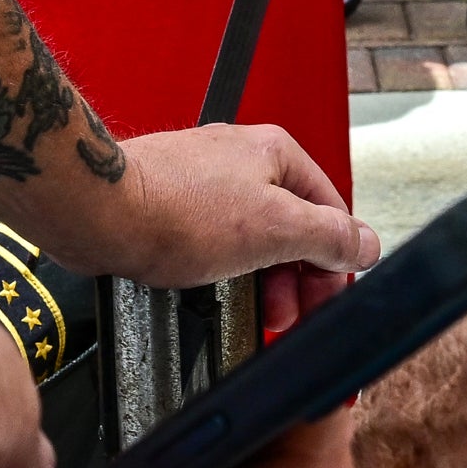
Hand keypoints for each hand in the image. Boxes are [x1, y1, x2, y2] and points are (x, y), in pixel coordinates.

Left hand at [26, 119, 380, 288]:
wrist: (100, 212)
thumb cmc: (175, 212)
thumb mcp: (275, 229)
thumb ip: (329, 237)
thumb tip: (366, 244)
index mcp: (276, 152)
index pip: (330, 211)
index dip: (334, 261)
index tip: (325, 299)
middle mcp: (241, 158)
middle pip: (292, 225)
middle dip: (295, 277)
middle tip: (287, 315)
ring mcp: (204, 179)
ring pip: (252, 235)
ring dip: (261, 278)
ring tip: (254, 311)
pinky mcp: (173, 202)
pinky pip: (214, 239)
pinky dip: (223, 269)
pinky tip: (214, 290)